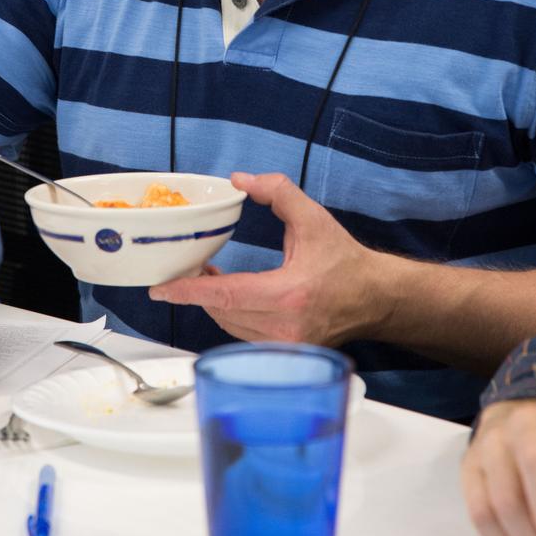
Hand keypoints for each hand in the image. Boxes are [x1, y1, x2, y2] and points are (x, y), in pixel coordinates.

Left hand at [148, 170, 378, 344]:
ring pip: (230, 326)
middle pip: (221, 312)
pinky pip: (244, 336)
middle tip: (188, 268)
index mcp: (289, 294)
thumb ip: (276, 191)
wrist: (374, 297)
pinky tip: (229, 297)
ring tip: (208, 279)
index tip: (160, 289)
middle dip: (198, 291)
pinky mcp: (286, 355)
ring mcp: (286, 348)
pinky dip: (231, 315)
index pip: (225, 296)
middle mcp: (286, 327)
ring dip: (214, 303)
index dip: (188, 291)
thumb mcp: (312, 217)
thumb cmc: (345, 261)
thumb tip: (240, 180)